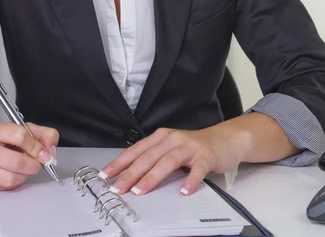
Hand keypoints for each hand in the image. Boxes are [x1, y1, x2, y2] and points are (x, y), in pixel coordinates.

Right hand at [0, 120, 58, 190]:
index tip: (44, 154)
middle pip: (16, 161)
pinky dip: (13, 184)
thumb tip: (51, 150)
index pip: (19, 135)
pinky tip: (12, 175)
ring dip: (24, 176)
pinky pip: (2, 188)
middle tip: (36, 165)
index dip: (36, 146)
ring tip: (25, 171)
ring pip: (9, 178)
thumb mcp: (18, 128)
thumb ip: (41, 134)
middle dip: (33, 165)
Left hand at [99, 124, 247, 195]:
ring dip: (152, 177)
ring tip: (141, 190)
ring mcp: (189, 146)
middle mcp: (172, 139)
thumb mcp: (170, 149)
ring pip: (167, 161)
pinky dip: (190, 180)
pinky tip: (184, 191)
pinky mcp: (206, 155)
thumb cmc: (194, 147)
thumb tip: (130, 177)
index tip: (106, 175)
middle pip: (148, 157)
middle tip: (119, 188)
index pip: (135, 151)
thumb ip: (154, 159)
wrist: (224, 139)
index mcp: (160, 137)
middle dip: (131, 173)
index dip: (120, 163)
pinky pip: (197, 169)